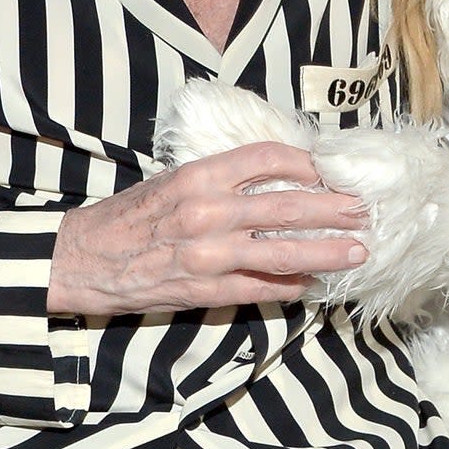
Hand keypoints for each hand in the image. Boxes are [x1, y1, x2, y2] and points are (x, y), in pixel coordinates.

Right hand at [48, 143, 367, 317]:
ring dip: (327, 251)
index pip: (268, 158)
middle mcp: (208, 212)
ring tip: (357, 251)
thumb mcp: (171, 181)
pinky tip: (315, 284)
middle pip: (289, 206)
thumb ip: (219, 179)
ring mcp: (210, 254)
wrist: (83, 260)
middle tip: (365, 211)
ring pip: (284, 252)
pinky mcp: (206, 290)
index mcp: (199, 176)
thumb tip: (273, 179)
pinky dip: (292, 287)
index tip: (330, 170)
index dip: (307, 163)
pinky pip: (262, 288)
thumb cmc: (129, 218)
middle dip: (335, 209)